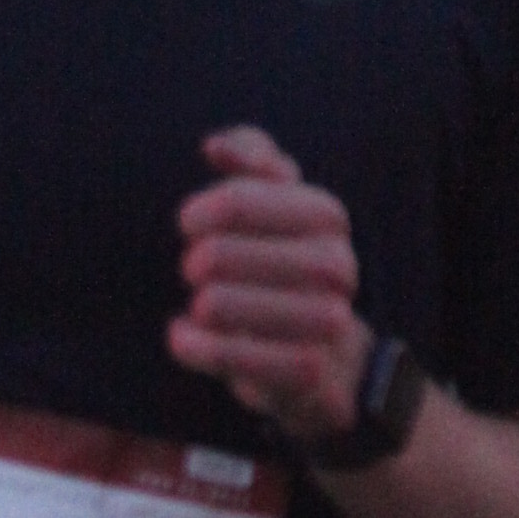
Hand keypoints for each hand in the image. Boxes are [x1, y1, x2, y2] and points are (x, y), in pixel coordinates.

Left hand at [168, 124, 369, 441]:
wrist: (329, 359)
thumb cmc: (284, 265)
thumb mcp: (277, 202)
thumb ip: (251, 158)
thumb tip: (214, 147)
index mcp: (327, 215)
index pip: (236, 200)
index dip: (198, 214)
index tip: (192, 226)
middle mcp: (335, 265)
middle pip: (217, 255)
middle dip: (194, 263)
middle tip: (199, 271)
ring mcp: (325, 320)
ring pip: (218, 305)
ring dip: (197, 305)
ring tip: (203, 307)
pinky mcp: (305, 370)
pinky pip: (228, 355)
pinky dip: (195, 347)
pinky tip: (183, 338)